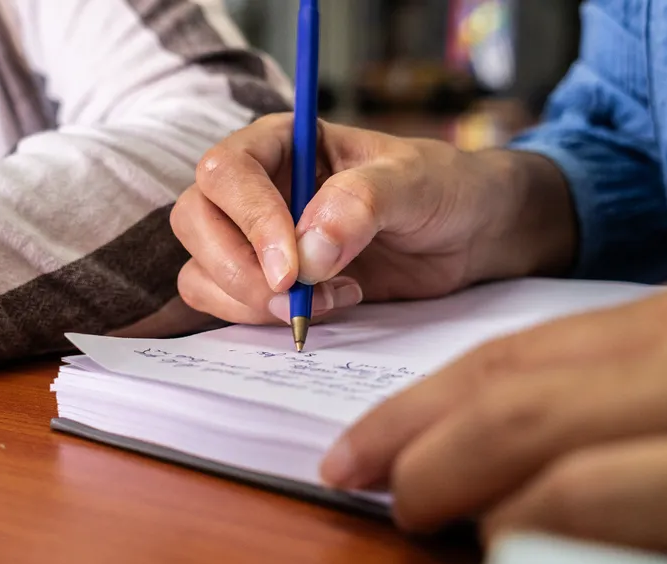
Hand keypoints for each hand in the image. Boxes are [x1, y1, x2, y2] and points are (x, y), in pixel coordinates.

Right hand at [170, 113, 576, 324]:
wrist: (470, 236)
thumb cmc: (444, 189)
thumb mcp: (415, 182)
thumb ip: (362, 203)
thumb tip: (308, 251)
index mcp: (282, 142)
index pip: (226, 171)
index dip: (249, 220)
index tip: (289, 266)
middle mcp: (257, 187)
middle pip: (196, 220)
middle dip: (237, 268)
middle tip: (292, 294)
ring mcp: (256, 239)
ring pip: (201, 269)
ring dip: (248, 300)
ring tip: (324, 298)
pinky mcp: (268, 283)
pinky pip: (224, 304)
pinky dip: (258, 319)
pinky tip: (325, 306)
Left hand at [322, 275, 666, 563]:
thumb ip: (613, 384)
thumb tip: (471, 434)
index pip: (515, 363)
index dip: (414, 413)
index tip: (352, 456)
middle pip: (528, 426)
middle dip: (430, 470)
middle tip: (391, 506)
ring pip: (580, 509)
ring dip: (497, 536)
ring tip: (471, 548)